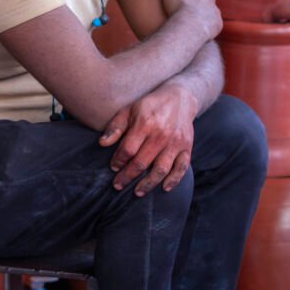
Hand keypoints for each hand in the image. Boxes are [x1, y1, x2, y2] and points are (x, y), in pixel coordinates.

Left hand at [98, 82, 195, 196]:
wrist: (180, 97)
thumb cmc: (150, 106)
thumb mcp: (129, 110)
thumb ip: (115, 127)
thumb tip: (102, 144)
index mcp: (145, 123)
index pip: (128, 149)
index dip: (118, 160)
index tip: (113, 167)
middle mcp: (161, 134)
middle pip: (142, 162)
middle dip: (127, 176)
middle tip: (118, 185)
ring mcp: (175, 142)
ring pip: (161, 169)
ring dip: (148, 183)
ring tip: (137, 192)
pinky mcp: (187, 147)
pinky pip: (181, 168)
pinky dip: (174, 180)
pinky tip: (164, 188)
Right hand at [158, 0, 221, 40]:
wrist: (189, 27)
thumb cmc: (177, 7)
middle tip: (184, 7)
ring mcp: (214, 11)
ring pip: (208, 9)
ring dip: (202, 12)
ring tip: (192, 19)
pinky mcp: (217, 23)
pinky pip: (213, 22)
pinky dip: (207, 24)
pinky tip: (199, 28)